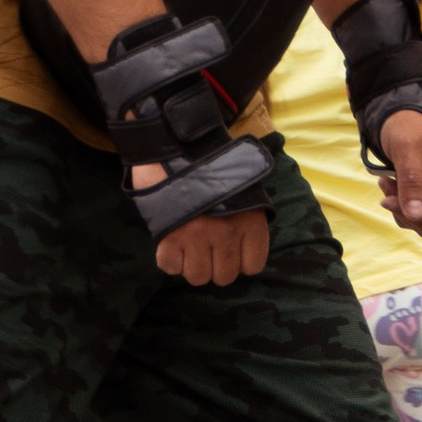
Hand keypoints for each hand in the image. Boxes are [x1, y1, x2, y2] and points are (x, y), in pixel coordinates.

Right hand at [135, 169, 270, 286]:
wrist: (175, 144)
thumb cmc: (212, 166)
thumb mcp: (244, 190)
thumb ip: (247, 220)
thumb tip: (242, 251)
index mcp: (250, 221)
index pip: (252, 266)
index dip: (240, 260)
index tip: (230, 249)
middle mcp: (227, 233)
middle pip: (224, 277)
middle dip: (215, 266)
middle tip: (206, 249)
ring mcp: (197, 237)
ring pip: (198, 277)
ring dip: (192, 265)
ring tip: (188, 246)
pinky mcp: (168, 236)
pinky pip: (170, 267)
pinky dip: (170, 260)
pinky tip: (171, 244)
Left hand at [375, 107, 421, 237]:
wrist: (397, 102)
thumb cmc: (405, 118)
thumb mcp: (407, 146)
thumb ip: (412, 179)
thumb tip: (416, 215)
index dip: (413, 212)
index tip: (386, 199)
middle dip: (406, 212)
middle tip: (386, 189)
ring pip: (421, 215)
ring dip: (400, 206)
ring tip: (385, 183)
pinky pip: (415, 205)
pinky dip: (399, 200)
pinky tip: (388, 182)